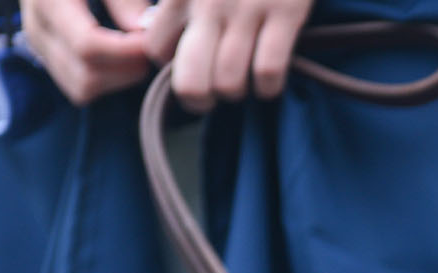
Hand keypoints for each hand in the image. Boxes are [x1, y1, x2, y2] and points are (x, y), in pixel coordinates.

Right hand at [19, 0, 151, 104]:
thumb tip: (141, 30)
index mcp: (49, 1)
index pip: (88, 46)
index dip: (127, 51)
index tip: (152, 41)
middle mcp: (37, 27)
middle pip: (86, 76)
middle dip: (127, 70)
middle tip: (150, 48)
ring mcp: (39, 45)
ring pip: (82, 89)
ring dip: (118, 79)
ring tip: (138, 52)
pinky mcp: (47, 55)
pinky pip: (78, 87)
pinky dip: (106, 80)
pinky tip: (123, 57)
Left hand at [142, 0, 314, 113]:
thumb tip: (151, 32)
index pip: (157, 48)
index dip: (170, 65)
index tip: (186, 62)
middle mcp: (208, 2)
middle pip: (190, 79)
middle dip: (197, 99)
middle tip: (208, 97)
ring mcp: (248, 9)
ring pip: (229, 81)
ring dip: (235, 93)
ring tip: (241, 86)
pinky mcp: (286, 13)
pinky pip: (269, 70)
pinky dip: (268, 86)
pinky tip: (269, 81)